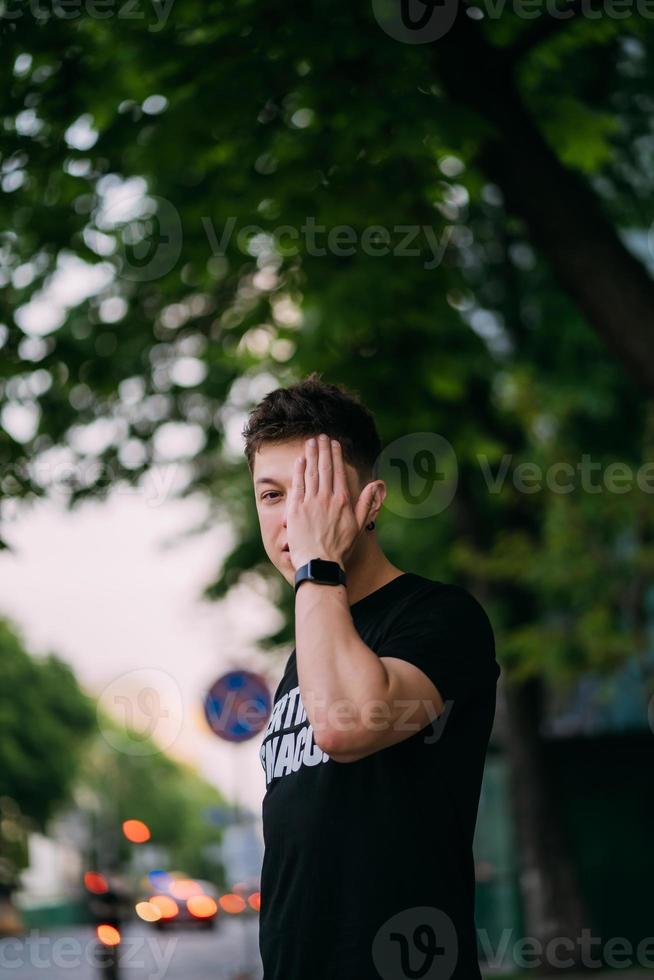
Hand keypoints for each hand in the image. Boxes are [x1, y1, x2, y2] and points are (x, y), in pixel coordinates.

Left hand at [287, 434, 381, 569]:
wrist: (320, 563)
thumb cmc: (340, 548)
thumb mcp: (359, 526)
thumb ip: (367, 503)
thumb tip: (376, 485)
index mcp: (342, 501)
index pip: (339, 472)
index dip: (336, 456)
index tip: (334, 443)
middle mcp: (326, 498)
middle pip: (324, 468)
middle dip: (322, 450)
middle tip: (320, 436)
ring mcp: (310, 503)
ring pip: (311, 473)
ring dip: (311, 455)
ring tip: (310, 442)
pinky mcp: (295, 509)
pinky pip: (298, 485)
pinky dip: (299, 471)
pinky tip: (300, 459)